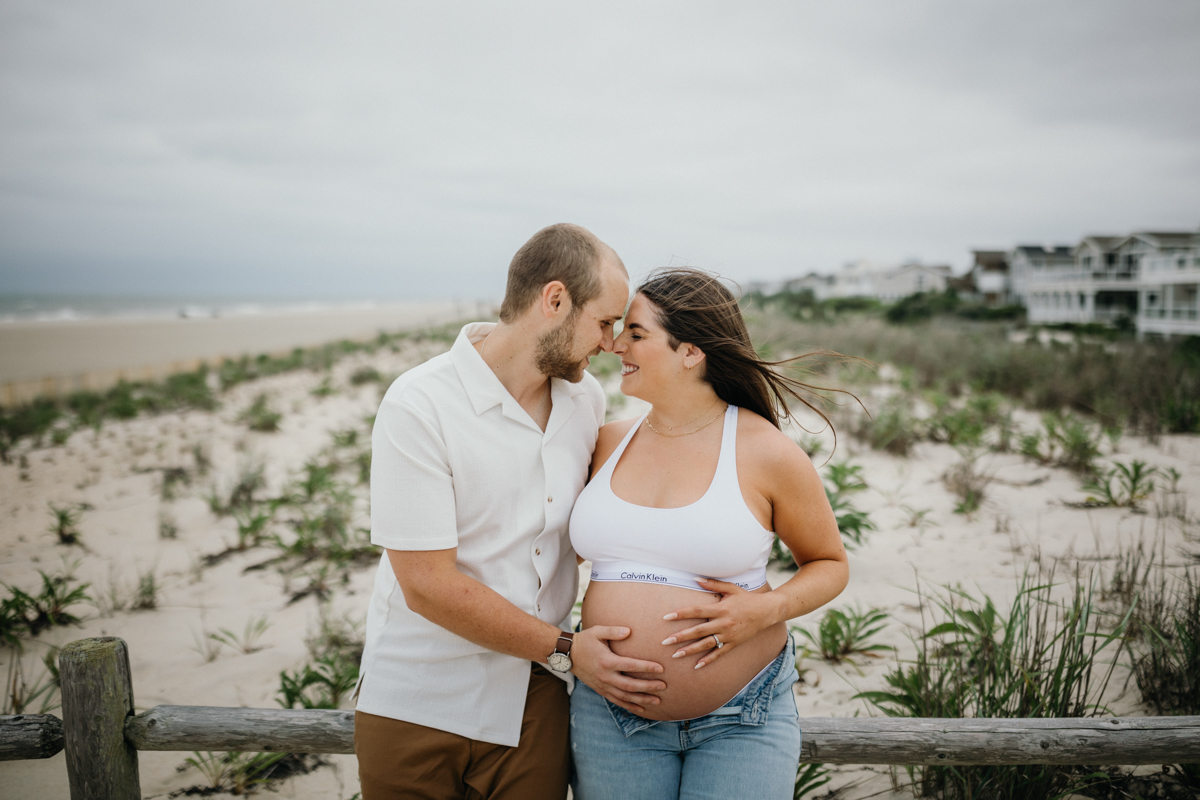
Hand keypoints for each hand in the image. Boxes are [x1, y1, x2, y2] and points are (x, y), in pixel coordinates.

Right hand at [571, 625, 666, 713]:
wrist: (568, 655)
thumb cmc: (584, 640)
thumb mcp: (597, 631)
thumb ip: (613, 631)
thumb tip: (629, 631)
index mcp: (607, 661)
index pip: (630, 666)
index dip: (646, 667)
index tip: (660, 669)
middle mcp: (605, 676)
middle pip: (630, 685)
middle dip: (648, 687)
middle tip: (663, 686)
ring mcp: (603, 686)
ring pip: (625, 696)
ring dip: (642, 699)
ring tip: (657, 700)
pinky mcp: (601, 690)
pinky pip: (617, 701)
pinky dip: (629, 706)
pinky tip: (641, 708)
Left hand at [661, 578, 778, 668]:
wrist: (766, 612)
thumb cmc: (746, 598)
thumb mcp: (731, 588)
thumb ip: (712, 584)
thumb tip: (695, 578)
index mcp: (720, 608)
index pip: (697, 611)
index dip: (681, 614)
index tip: (666, 617)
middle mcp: (723, 623)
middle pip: (698, 631)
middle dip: (681, 636)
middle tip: (665, 642)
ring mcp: (728, 635)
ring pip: (706, 644)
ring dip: (690, 650)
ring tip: (675, 655)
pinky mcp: (733, 644)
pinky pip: (719, 653)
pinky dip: (708, 660)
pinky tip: (696, 666)